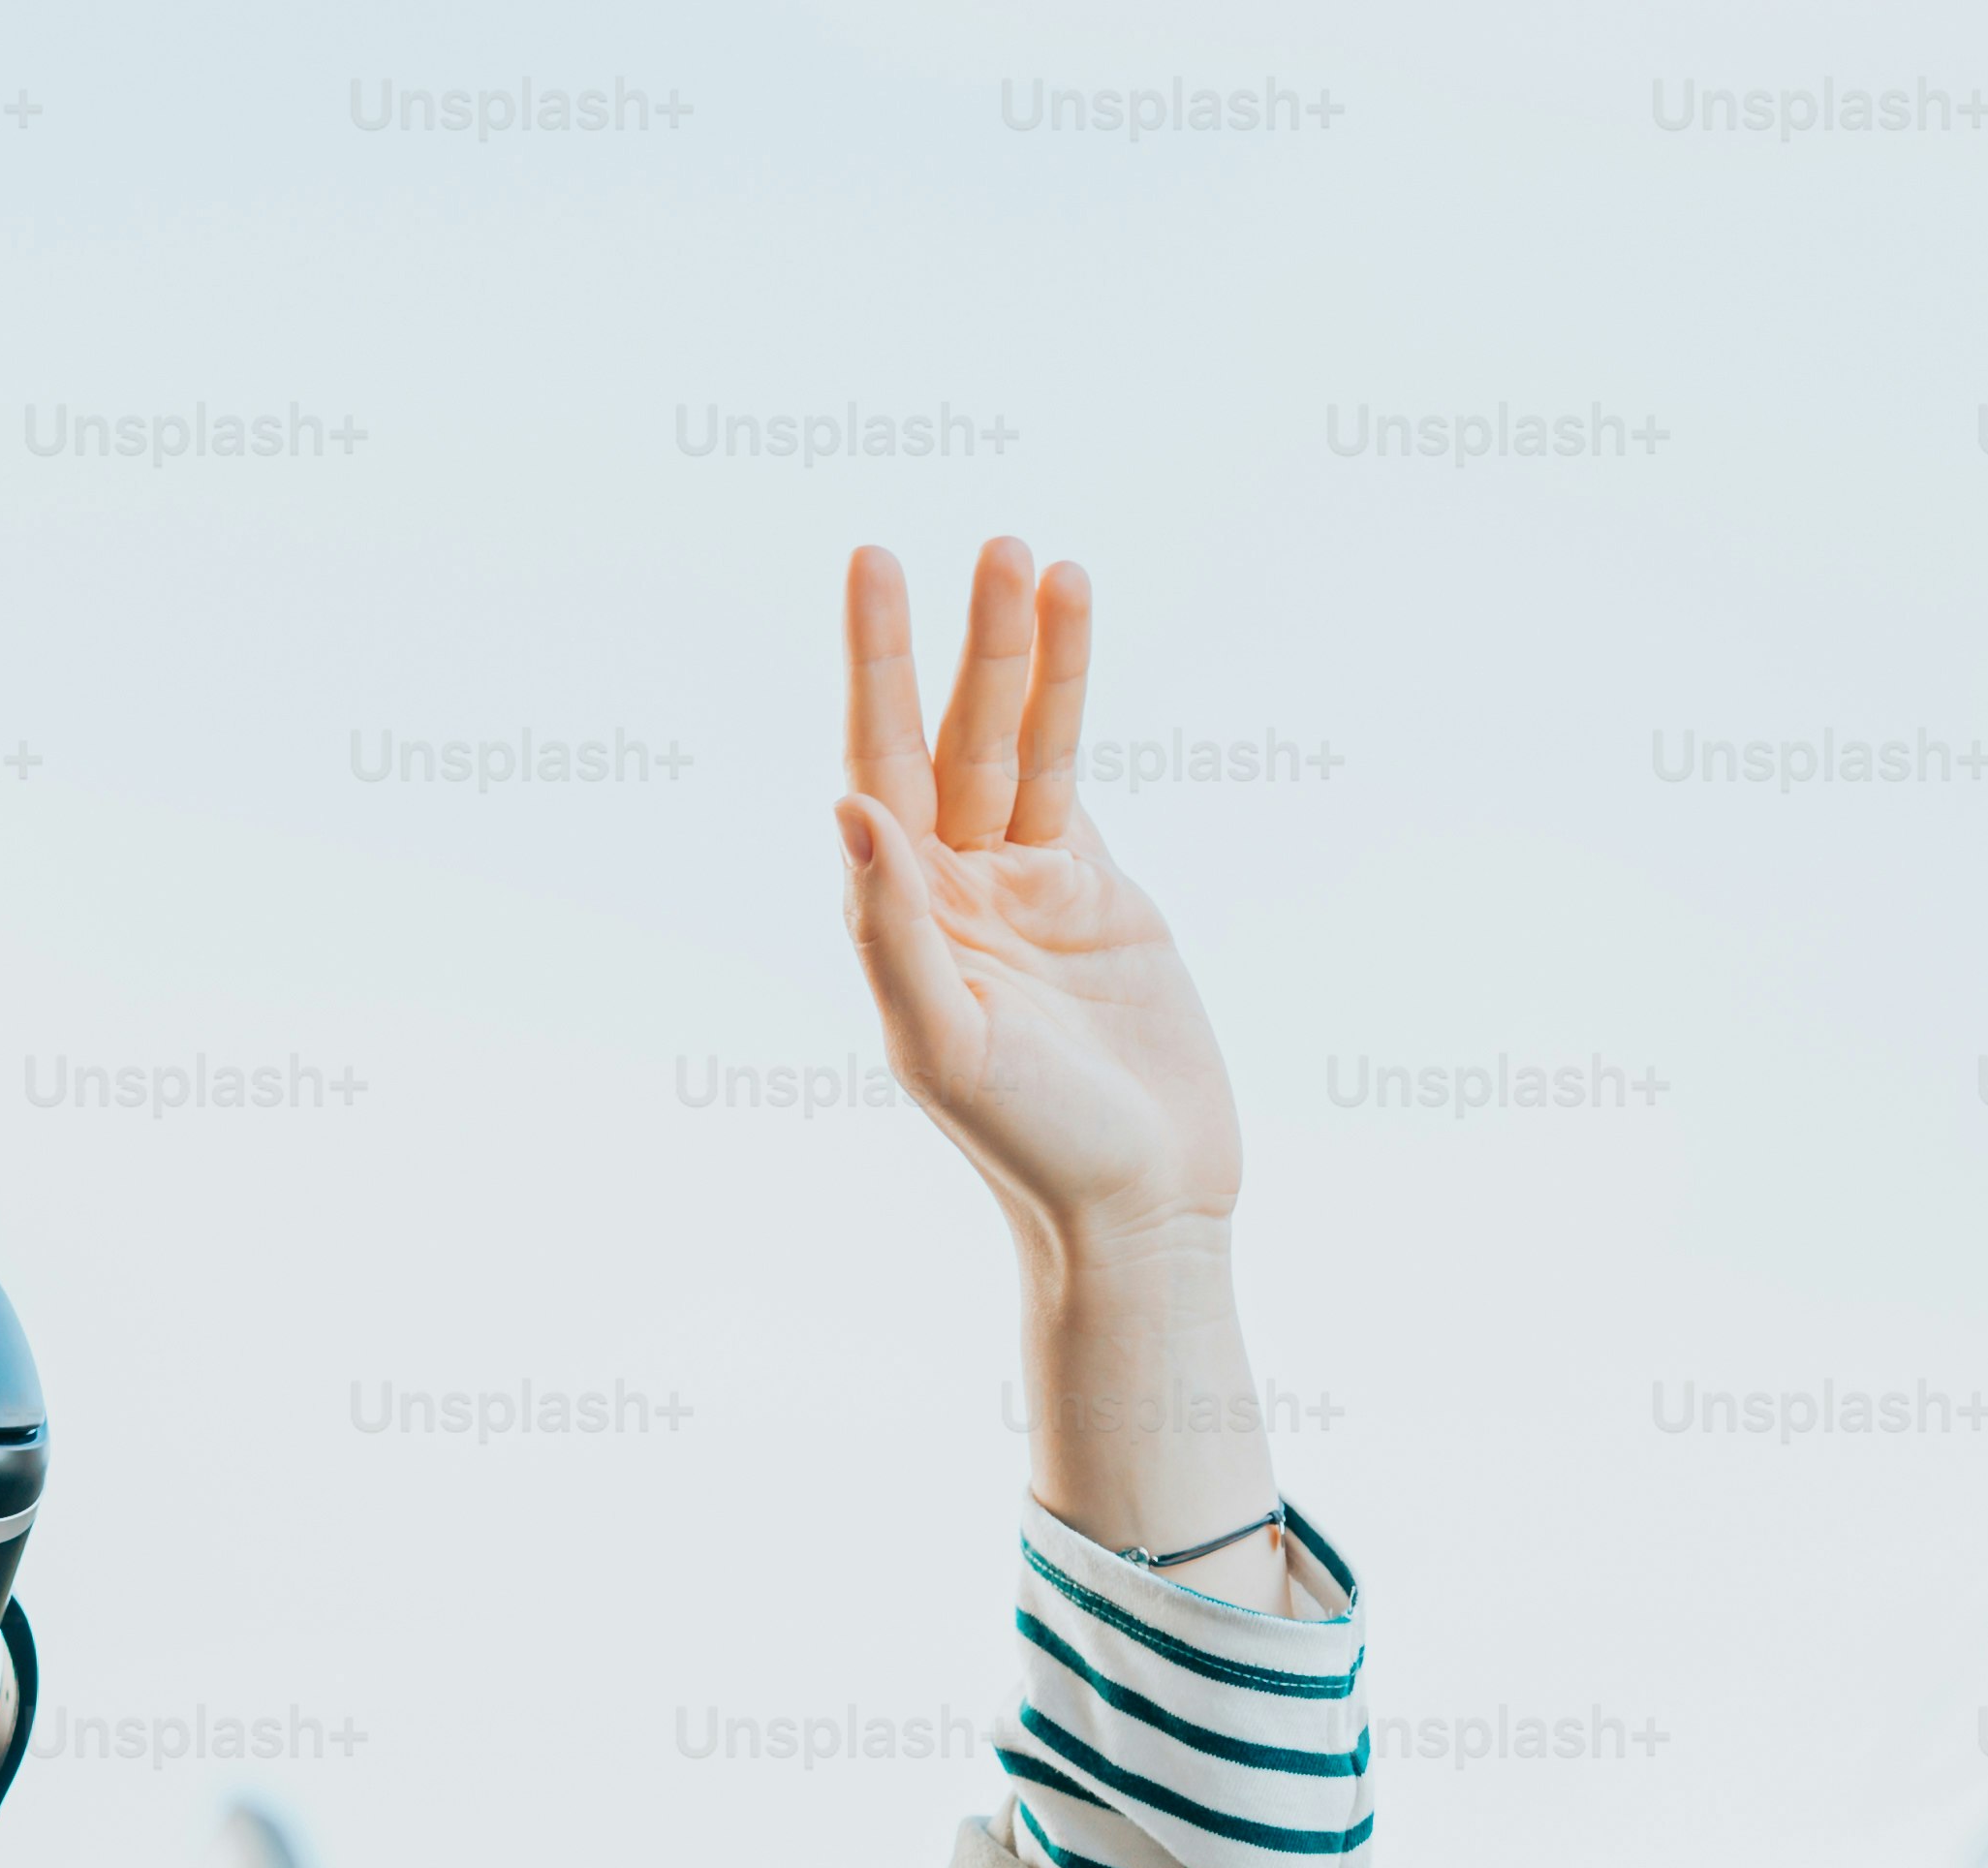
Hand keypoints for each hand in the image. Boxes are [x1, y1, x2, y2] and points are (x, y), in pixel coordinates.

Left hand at [839, 538, 1241, 1260]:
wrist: (1138, 1204)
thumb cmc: (1031, 1143)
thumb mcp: (945, 1039)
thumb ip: (893, 927)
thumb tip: (849, 808)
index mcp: (896, 919)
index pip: (875, 764)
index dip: (873, 666)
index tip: (872, 568)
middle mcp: (948, 888)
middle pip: (948, 736)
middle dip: (961, 643)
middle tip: (979, 543)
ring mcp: (1022, 883)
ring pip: (1015, 742)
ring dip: (1020, 653)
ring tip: (1028, 556)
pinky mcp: (1093, 889)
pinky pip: (1069, 771)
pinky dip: (1072, 694)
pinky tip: (1074, 615)